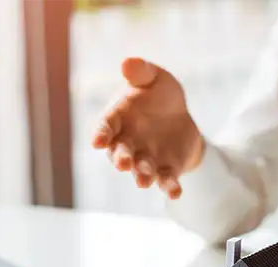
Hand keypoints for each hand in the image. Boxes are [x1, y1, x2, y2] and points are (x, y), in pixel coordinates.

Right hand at [92, 58, 204, 199]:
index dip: (100, 133)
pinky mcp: (167, 169)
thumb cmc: (159, 96)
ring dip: (142, 175)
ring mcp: (147, 159)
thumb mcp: (155, 79)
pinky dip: (170, 187)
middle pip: (120, 153)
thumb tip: (127, 62)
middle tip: (122, 163)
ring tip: (143, 181)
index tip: (97, 140)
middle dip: (120, 158)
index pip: (105, 127)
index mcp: (119, 119)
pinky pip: (167, 180)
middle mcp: (128, 143)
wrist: (180, 119)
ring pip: (141, 170)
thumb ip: (141, 72)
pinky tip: (175, 193)